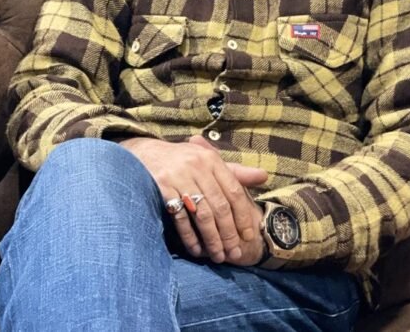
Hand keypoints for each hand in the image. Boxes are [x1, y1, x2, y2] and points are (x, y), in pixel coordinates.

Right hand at [120, 135, 267, 262]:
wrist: (146, 153)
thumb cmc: (184, 160)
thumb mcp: (209, 161)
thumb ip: (235, 172)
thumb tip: (264, 177)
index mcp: (211, 159)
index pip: (233, 191)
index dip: (242, 215)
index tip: (249, 235)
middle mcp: (197, 166)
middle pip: (219, 206)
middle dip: (228, 233)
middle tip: (234, 252)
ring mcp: (178, 177)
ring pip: (201, 214)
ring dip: (211, 239)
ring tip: (218, 256)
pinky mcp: (161, 187)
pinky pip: (179, 217)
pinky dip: (189, 236)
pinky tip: (197, 250)